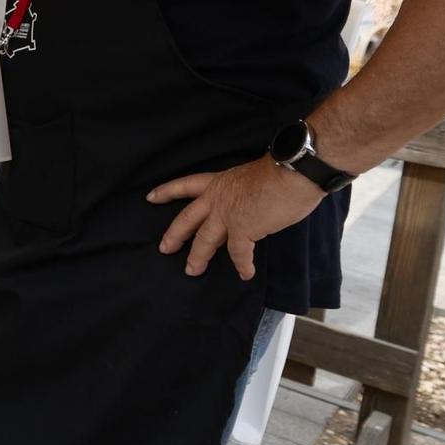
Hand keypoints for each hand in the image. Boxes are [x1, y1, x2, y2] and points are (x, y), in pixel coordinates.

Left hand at [149, 157, 325, 279]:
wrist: (294, 173)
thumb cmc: (280, 171)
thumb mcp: (251, 177)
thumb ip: (243, 192)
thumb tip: (251, 204)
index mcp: (219, 182)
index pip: (186, 185)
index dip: (167, 191)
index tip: (151, 197)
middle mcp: (217, 198)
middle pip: (187, 218)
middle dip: (174, 234)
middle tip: (164, 248)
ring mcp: (227, 215)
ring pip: (204, 240)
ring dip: (197, 257)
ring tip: (192, 270)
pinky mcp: (243, 230)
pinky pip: (238, 254)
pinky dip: (242, 265)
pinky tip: (245, 273)